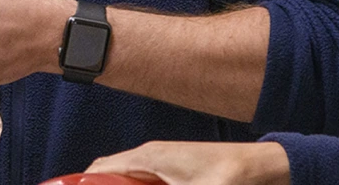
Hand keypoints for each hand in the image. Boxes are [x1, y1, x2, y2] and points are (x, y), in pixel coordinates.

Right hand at [86, 142, 290, 184]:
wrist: (258, 168)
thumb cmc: (228, 176)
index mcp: (147, 157)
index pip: (100, 169)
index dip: (80, 183)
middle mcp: (149, 156)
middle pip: (108, 174)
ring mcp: (161, 163)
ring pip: (125, 178)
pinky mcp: (173, 172)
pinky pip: (141, 181)